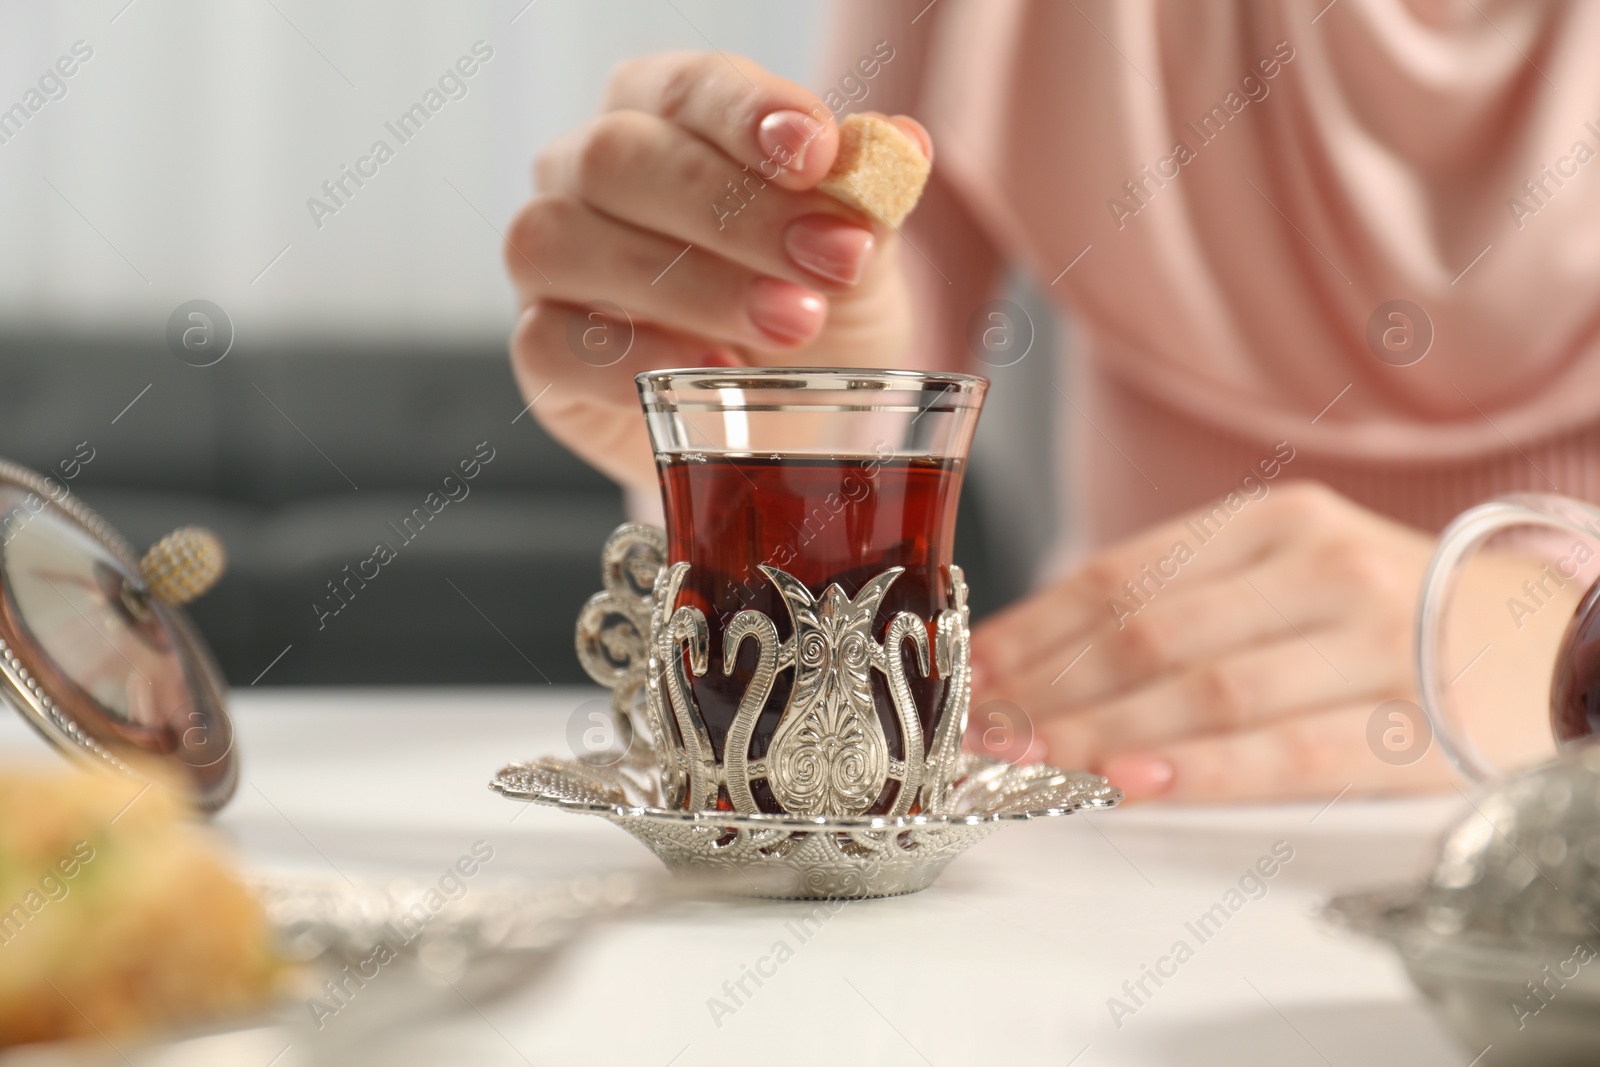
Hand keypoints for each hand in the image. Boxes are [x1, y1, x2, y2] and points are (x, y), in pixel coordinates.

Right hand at [504, 51, 930, 489]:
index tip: (818, 153)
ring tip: (790, 322)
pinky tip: (711, 375)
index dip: (748, 113)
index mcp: (664, 116)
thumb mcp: (859, 262)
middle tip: (830, 263)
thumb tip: (898, 144)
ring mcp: (551, 261)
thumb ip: (868, 203)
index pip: (687, 88)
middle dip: (734, 211)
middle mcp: (587, 173)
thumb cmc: (817, 320)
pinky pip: (550, 343)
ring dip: (690, 285)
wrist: (788, 426)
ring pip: (568, 242)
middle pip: (619, 158)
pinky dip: (634, 360)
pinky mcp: (539, 349)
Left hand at [966, 481, 1565, 801]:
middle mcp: (1319, 567)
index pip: (1122, 575)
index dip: (1037, 628)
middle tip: (980, 728)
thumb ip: (1187, 596)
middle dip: (1051, 688)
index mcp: (1273, 521)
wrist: (1542, 640)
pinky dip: (1203, 770)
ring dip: (1102, 731)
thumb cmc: (1387, 610)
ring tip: (1030, 760)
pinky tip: (1132, 783)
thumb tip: (1049, 647)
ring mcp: (1370, 642)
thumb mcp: (1290, 569)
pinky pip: (1288, 752)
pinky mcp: (1412, 724)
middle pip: (1150, 633)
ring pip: (1206, 690)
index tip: (974, 672)